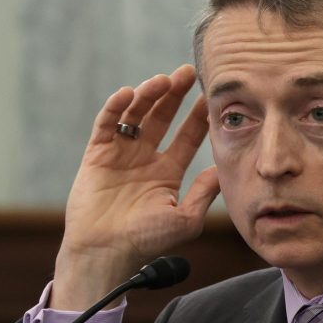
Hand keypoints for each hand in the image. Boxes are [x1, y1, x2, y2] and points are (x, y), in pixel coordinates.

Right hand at [52, 65, 219, 309]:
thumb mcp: (186, 218)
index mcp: (167, 171)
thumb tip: (225, 170)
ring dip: (148, 95)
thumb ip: (205, 192)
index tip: (211, 97)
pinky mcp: (97, 153)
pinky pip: (106, 124)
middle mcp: (144, 158)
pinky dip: (116, 107)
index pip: (187, 136)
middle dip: (175, 94)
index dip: (198, 116)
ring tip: (163, 80)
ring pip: (135, 115)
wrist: (107, 251)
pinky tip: (128, 94)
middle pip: (162, 117)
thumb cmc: (147, 241)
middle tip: (188, 72)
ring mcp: (120, 153)